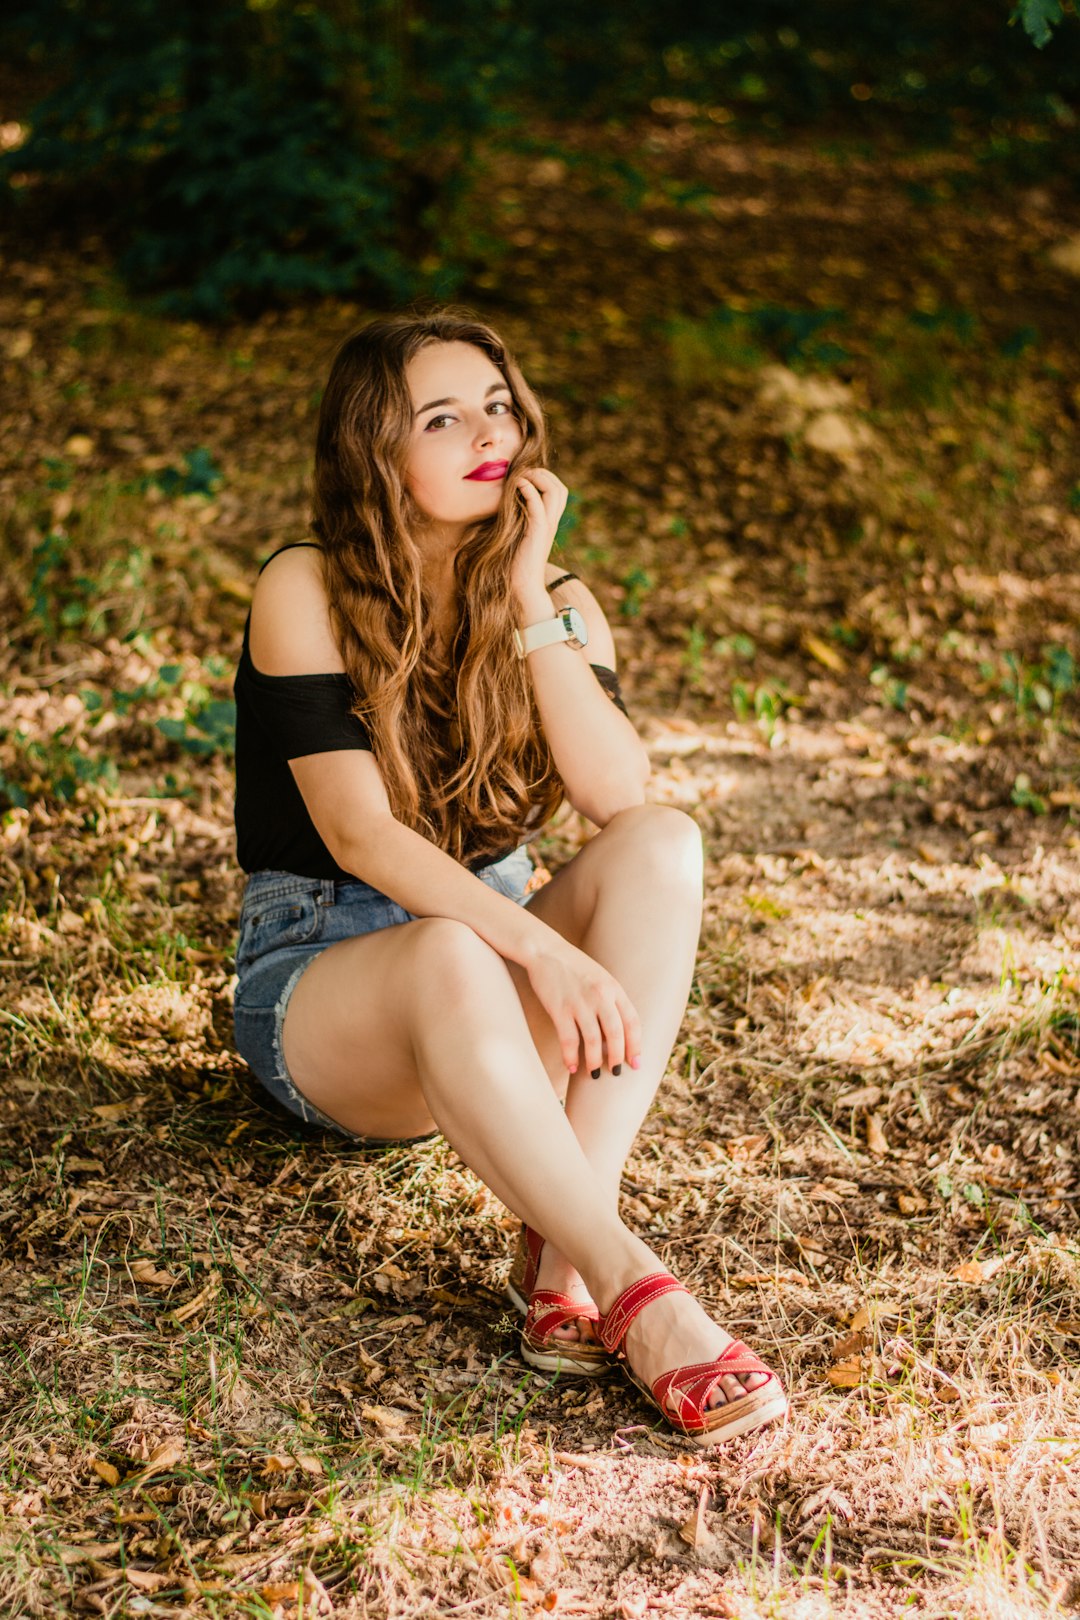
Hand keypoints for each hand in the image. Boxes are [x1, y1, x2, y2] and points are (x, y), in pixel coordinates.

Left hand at [510, 467, 567, 605]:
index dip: (545, 477)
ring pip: (555, 492)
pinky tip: (518, 485)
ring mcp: (547, 526)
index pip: (558, 490)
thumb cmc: (516, 562)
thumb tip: (508, 502)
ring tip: (520, 478)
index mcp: (549, 521)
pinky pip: (538, 505)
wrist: (522, 585)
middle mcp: (552, 522)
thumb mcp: (519, 534)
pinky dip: (529, 490)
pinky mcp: (537, 532)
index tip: (525, 476)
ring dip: (538, 478)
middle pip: (560, 488)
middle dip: (543, 474)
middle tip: (523, 474)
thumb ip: (519, 518)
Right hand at [524, 934, 641, 1077]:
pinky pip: (569, 1039)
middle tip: (616, 1072)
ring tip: (593, 1074)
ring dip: (595, 1061)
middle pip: (616, 1033)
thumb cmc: (574, 967)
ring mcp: (579, 1002)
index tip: (635, 1062)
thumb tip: (618, 1033)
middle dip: (617, 1057)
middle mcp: (600, 995)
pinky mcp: (559, 1008)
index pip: (632, 1021)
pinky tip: (572, 1066)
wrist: (545, 950)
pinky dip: (571, 1056)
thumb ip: (611, 1000)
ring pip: (593, 1040)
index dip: (636, 1045)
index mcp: (613, 988)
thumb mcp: (600, 978)